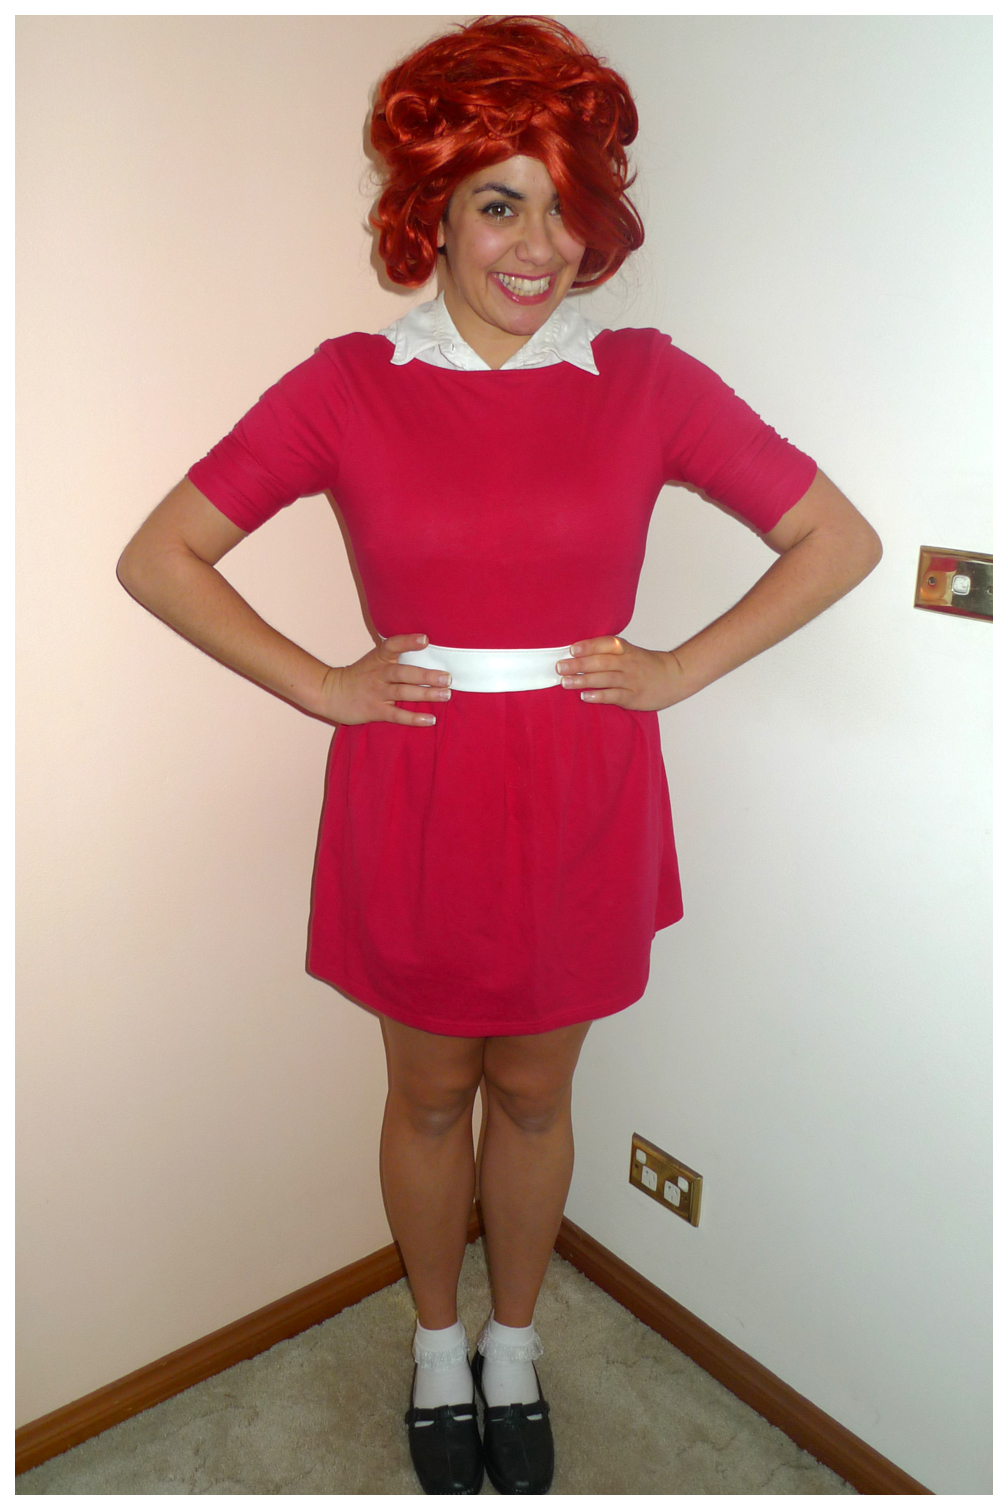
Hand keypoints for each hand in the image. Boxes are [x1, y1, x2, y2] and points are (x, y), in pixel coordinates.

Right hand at [320, 634, 448, 726]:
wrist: (329, 692)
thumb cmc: (359, 675)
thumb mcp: (374, 660)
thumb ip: (395, 656)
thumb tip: (428, 651)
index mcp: (379, 658)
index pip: (393, 645)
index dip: (408, 641)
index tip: (425, 639)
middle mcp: (379, 674)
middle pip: (403, 672)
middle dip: (426, 675)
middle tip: (447, 677)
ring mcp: (376, 693)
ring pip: (403, 693)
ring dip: (425, 694)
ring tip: (445, 695)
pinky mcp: (375, 711)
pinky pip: (396, 715)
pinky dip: (413, 718)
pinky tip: (430, 719)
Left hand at [555, 636, 687, 710]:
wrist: (675, 676)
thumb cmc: (646, 664)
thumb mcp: (629, 651)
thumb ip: (608, 651)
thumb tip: (576, 654)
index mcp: (625, 649)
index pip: (605, 644)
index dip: (588, 646)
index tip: (571, 649)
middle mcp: (627, 662)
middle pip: (600, 662)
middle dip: (578, 664)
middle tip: (560, 667)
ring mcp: (631, 680)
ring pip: (604, 679)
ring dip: (583, 680)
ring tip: (565, 682)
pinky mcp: (633, 696)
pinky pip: (614, 695)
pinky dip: (598, 696)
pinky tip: (584, 696)